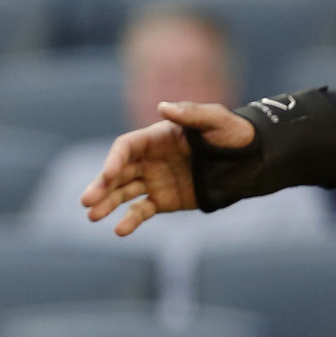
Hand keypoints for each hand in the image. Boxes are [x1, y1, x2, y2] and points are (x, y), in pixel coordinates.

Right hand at [78, 101, 255, 235]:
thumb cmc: (231, 134)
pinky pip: (142, 211)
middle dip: (101, 186)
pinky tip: (119, 230)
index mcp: (154, 138)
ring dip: (107, 204)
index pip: (125, 148)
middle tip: (86, 201)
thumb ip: (190, 113)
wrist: (249, 160)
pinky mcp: (164, 200)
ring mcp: (154, 181)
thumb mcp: (215, 120)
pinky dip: (130, 220)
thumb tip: (162, 106)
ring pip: (123, 193)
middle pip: (117, 173)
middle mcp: (148, 159)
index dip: (114, 160)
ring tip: (92, 216)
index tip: (108, 175)